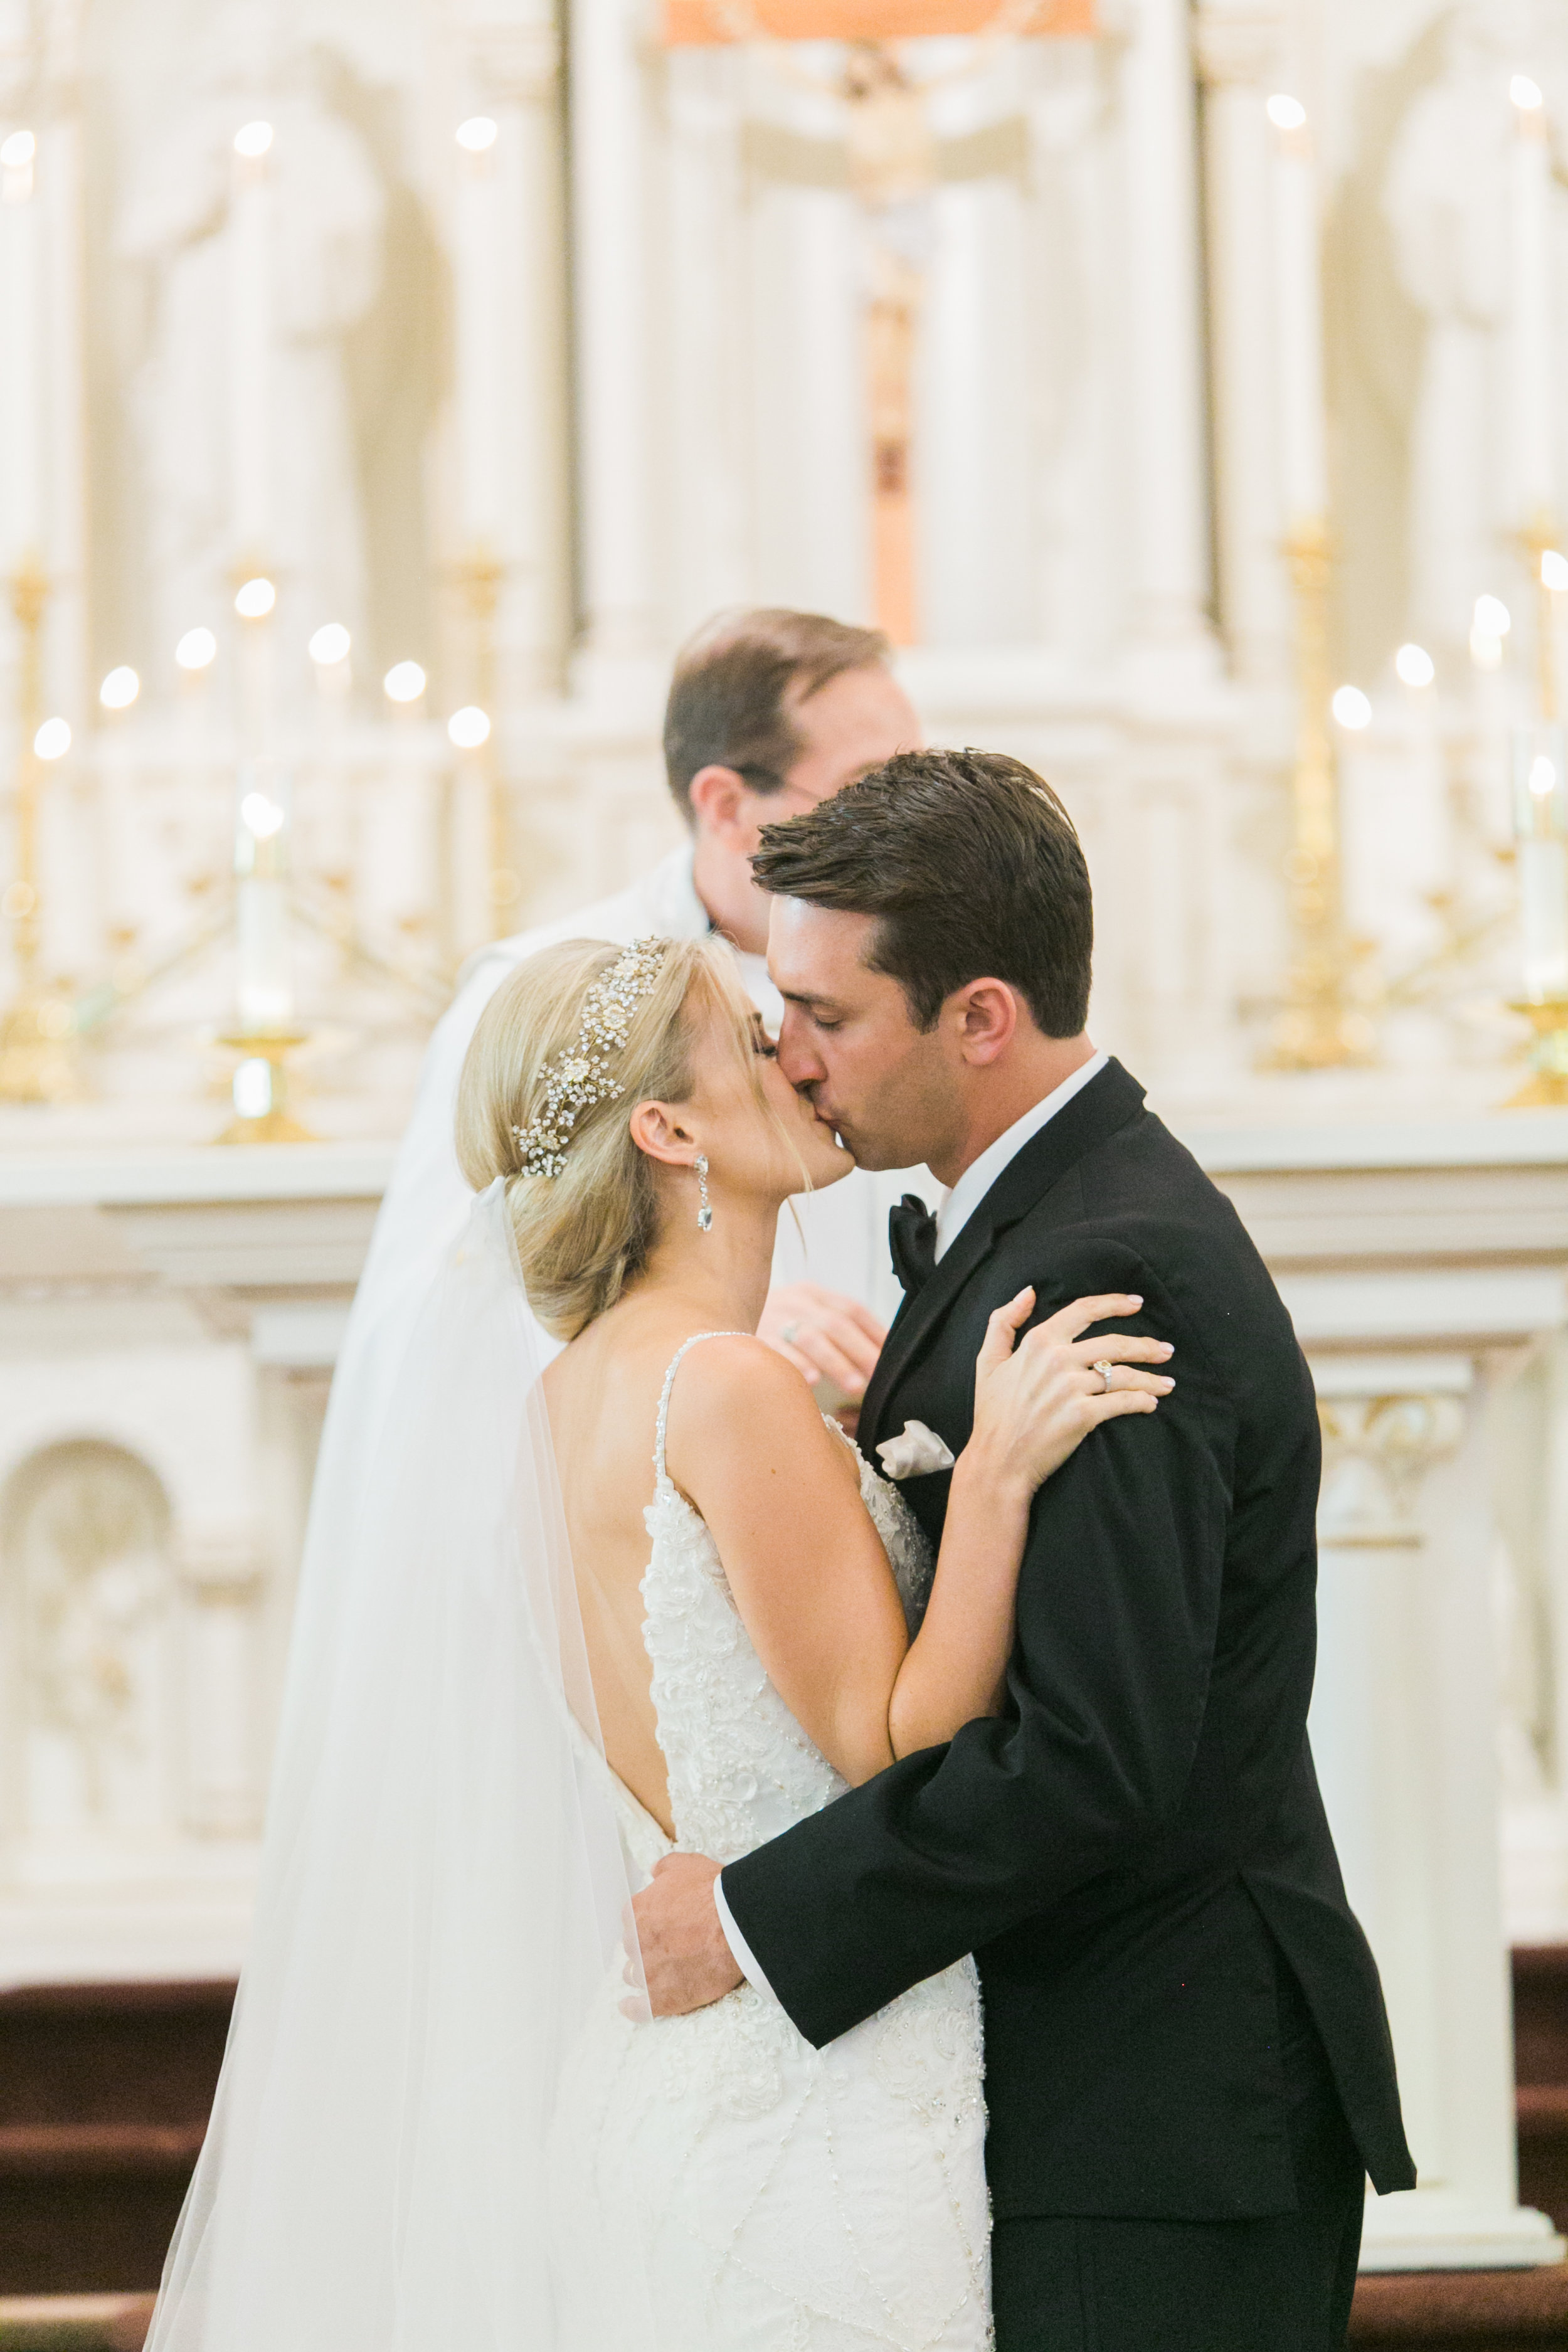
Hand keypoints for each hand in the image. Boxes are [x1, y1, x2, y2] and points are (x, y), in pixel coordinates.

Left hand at [627, 1851, 742, 2018]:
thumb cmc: (713, 1893)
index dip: (649, 1922)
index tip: (663, 1925)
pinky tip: (630, 2007)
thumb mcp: (686, 1865)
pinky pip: (639, 2009)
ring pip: (635, 1976)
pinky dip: (633, 2008)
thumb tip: (653, 1871)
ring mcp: (648, 1972)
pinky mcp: (663, 1998)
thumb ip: (664, 1868)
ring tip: (660, 1974)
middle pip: (633, 1948)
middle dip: (647, 1947)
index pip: (632, 1920)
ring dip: (643, 1974)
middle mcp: (636, 1942)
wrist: (736, 1925)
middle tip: (670, 1947)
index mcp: (637, 1911)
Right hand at [759, 1281, 887, 1403]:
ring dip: (835, 1362)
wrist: (721, 1312)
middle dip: (860, 1351)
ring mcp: (773, 1318)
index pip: (852, 1309)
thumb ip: (836, 1327)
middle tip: (878, 1376)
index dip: (875, 1333)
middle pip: (835, 1324)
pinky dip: (796, 1365)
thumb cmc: (776, 1324)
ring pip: (810, 1337)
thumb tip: (879, 1354)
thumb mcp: (804, 1314)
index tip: (892, 1357)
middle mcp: (795, 1301)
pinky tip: (811, 1381)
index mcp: (813, 1293)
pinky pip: (777, 1351)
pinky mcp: (753, 1337)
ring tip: (855, 1385)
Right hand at [967, 1290, 1173, 1497]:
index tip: (1137, 1303)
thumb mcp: (987, 1360)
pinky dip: (1142, 1401)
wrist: (997, 1460)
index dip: (1115, 1303)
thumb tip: (1029, 1292)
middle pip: (1114, 1343)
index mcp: (1038, 1341)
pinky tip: (1151, 1403)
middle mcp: (1057, 1359)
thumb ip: (1004, 1321)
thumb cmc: (993, 1412)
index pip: (1084, 1310)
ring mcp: (1071, 1387)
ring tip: (1168, 1382)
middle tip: (1166, 1350)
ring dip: (1151, 1378)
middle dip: (1146, 1345)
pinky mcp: (1082, 1415)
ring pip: (1123, 1374)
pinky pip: (1122, 1402)